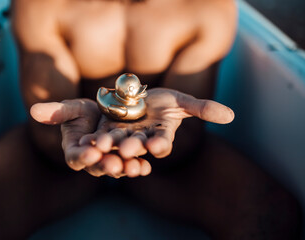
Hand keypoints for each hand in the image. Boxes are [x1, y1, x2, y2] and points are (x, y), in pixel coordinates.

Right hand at [30, 99, 149, 177]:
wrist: (105, 113)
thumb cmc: (84, 112)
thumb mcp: (72, 109)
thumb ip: (56, 112)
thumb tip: (33, 110)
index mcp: (75, 151)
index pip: (76, 157)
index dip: (82, 156)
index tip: (90, 152)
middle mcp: (92, 160)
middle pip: (97, 166)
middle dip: (106, 165)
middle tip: (114, 164)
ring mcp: (110, 161)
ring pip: (117, 168)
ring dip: (125, 169)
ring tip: (134, 168)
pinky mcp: (126, 158)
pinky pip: (132, 164)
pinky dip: (139, 166)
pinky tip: (146, 166)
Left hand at [82, 88, 233, 176]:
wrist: (140, 97)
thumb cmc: (164, 101)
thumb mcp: (183, 102)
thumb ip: (203, 109)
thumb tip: (231, 116)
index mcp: (160, 135)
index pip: (162, 143)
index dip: (160, 144)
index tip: (158, 145)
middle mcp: (141, 140)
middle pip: (137, 145)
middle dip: (133, 147)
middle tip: (127, 149)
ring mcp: (123, 136)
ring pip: (116, 142)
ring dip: (110, 144)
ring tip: (102, 144)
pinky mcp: (106, 129)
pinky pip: (101, 136)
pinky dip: (95, 139)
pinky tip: (88, 139)